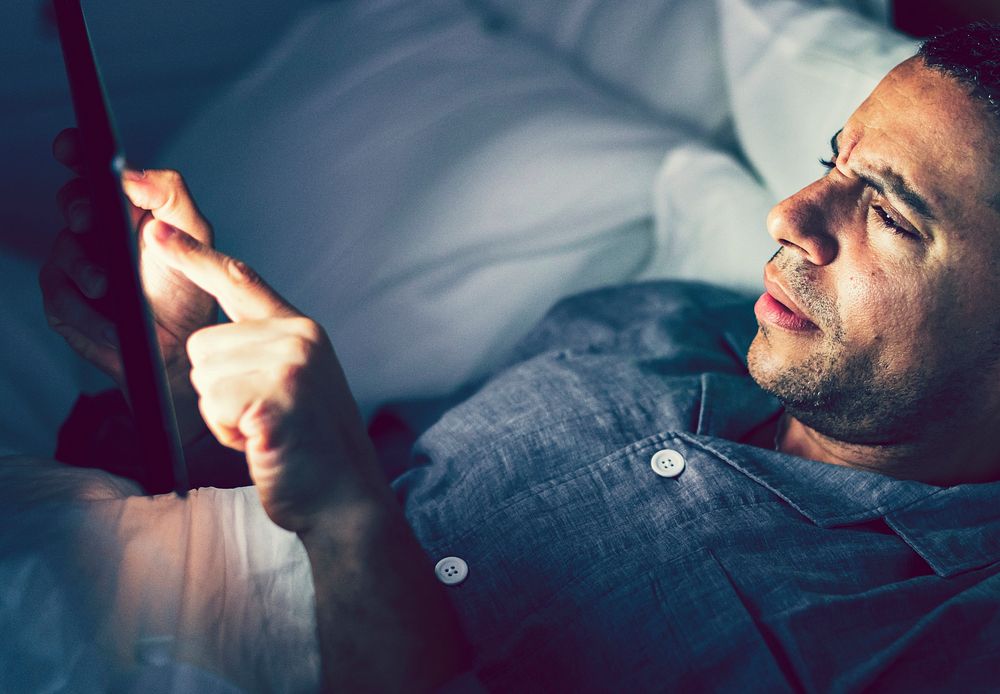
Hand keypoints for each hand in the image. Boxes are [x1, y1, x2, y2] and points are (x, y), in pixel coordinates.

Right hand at [40, 128, 216, 442]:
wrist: (176, 350)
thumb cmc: (187, 291)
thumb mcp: (194, 237)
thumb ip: (171, 195)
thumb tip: (132, 173)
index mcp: (128, 205)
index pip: (94, 166)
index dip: (77, 150)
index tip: (71, 147)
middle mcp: (98, 226)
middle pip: (71, 199)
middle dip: (77, 207)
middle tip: (89, 220)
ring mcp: (77, 261)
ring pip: (63, 247)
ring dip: (84, 268)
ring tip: (107, 286)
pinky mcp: (63, 297)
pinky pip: (58, 292)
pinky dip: (83, 306)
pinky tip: (106, 317)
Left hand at [150, 219, 468, 689]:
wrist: (347, 499)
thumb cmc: (312, 449)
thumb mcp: (296, 384)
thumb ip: (263, 351)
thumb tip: (210, 341)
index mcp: (301, 329)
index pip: (239, 279)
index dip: (193, 254)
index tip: (153, 228)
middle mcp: (297, 337)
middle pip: (202, 345)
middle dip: (216, 390)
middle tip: (260, 416)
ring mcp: (289, 366)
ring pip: (201, 377)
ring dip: (221, 415)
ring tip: (263, 430)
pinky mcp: (275, 399)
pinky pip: (214, 404)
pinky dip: (229, 433)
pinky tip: (262, 443)